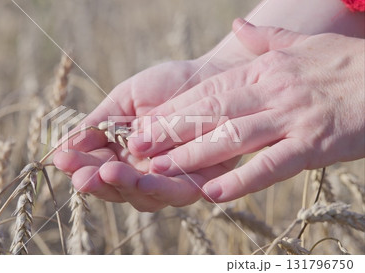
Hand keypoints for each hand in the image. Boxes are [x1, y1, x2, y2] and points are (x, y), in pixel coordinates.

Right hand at [53, 55, 247, 210]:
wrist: (209, 72)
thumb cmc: (164, 85)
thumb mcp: (123, 101)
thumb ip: (96, 125)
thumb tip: (59, 147)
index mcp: (124, 156)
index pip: (97, 171)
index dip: (80, 168)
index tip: (61, 158)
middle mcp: (146, 173)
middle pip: (118, 190)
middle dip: (97, 182)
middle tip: (81, 174)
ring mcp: (172, 180)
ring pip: (145, 198)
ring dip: (125, 187)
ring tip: (107, 171)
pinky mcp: (202, 181)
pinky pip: (180, 192)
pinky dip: (161, 187)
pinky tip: (144, 174)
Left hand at [130, 19, 363, 202]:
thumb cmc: (344, 64)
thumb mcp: (301, 45)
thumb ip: (265, 39)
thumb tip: (237, 26)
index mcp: (264, 71)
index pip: (208, 91)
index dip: (174, 108)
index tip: (145, 122)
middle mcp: (272, 92)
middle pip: (212, 113)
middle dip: (171, 131)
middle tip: (137, 146)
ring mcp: (291, 118)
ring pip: (233, 137)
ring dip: (193, 154)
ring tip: (159, 169)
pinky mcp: (314, 145)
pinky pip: (272, 165)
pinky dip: (242, 179)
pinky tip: (213, 192)